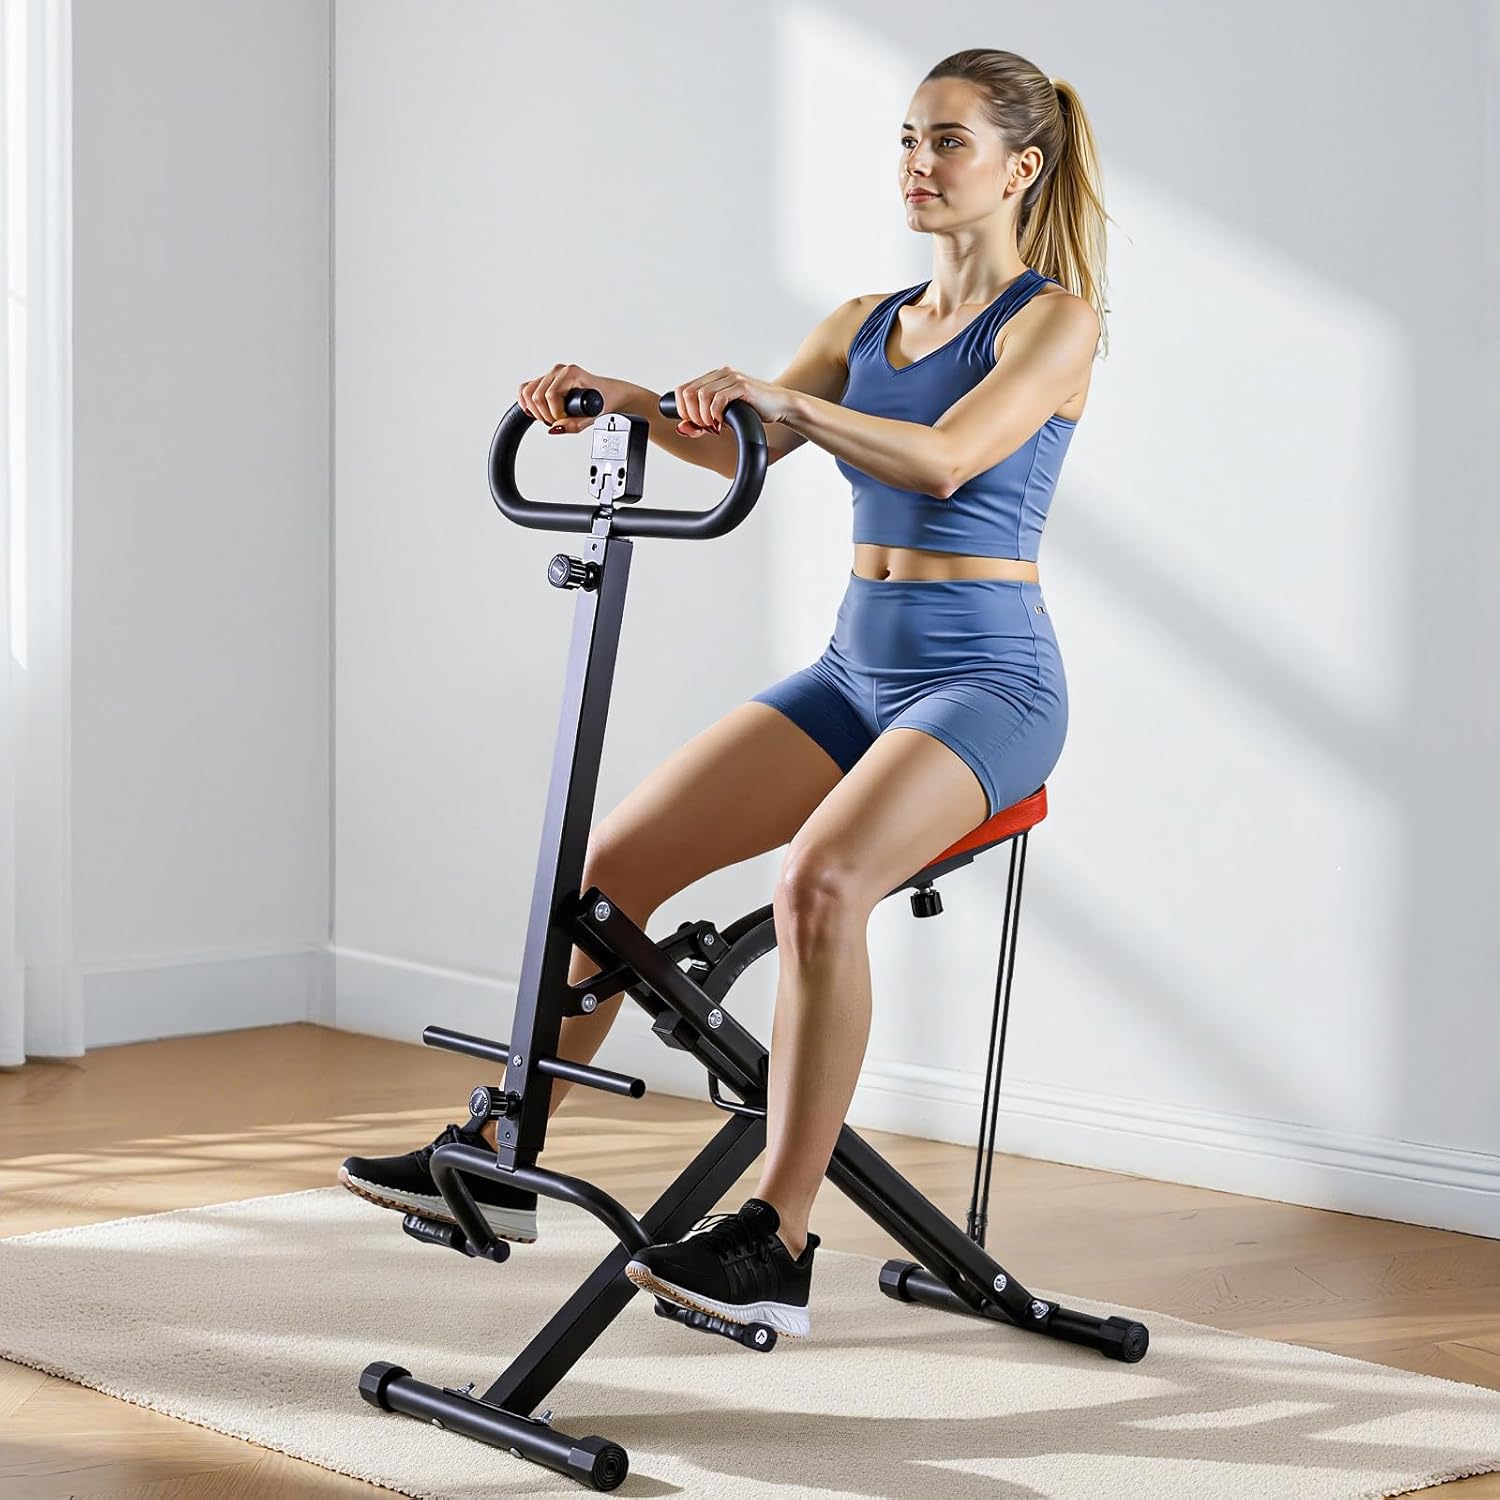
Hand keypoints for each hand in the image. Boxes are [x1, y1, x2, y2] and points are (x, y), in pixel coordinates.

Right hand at [517, 363, 610, 433]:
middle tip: (558, 421)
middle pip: (537, 396)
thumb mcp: (591, 417)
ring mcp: (550, 374)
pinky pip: (525, 389)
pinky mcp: (543, 380)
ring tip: (550, 417)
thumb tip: (554, 429)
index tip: (565, 420)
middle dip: (545, 415)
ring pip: (528, 392)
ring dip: (536, 411)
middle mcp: (559, 371)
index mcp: (572, 373)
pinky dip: (526, 403)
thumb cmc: (603, 400)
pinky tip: (535, 412)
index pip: (551, 396)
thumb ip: (573, 425)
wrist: (607, 394)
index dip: (555, 414)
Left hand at [674, 367, 793, 437]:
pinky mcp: (742, 386)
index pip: (682, 389)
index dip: (682, 410)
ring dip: (703, 416)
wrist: (780, 405)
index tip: (693, 424)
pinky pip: (718, 399)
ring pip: (701, 395)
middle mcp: (720, 374)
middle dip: (692, 415)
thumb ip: (702, 422)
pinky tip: (721, 422)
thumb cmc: (753, 410)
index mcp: (713, 378)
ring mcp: (731, 378)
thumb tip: (682, 429)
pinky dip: (715, 414)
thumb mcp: (722, 417)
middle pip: (688, 393)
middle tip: (704, 427)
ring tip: (714, 426)